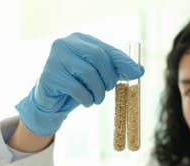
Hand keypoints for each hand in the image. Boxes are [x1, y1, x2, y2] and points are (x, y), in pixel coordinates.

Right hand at [15, 32, 144, 135]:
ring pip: (88, 73)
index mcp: (79, 39)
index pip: (106, 48)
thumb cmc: (76, 85)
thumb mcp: (97, 76)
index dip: (122, 61)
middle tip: (108, 90)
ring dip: (98, 91)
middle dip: (108, 77)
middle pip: (97, 57)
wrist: (50, 101)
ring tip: (96, 99)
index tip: (137, 73)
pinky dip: (86, 98)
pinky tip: (86, 102)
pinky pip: (76, 87)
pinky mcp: (49, 75)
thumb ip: (115, 70)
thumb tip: (139, 71)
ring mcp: (55, 58)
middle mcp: (65, 44)